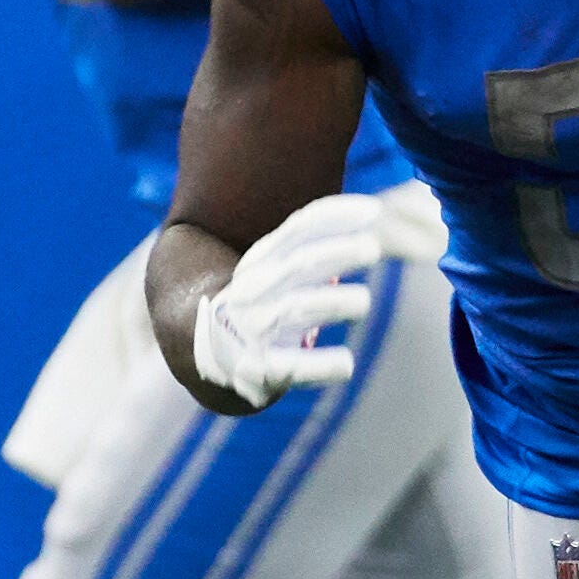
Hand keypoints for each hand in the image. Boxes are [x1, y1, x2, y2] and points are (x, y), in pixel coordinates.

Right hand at [193, 190, 447, 407]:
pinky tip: (346, 365)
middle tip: (372, 247)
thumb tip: (367, 221)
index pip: (298, 229)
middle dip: (336, 253)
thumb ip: (313, 249)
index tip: (373, 210)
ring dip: (331, 302)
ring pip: (293, 309)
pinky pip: (289, 366)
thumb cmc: (261, 304)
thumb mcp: (277, 268)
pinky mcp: (258, 369)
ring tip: (362, 301)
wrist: (204, 352)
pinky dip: (319, 365)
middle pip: (299, 264)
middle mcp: (256, 289)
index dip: (334, 217)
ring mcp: (254, 328)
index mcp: (263, 260)